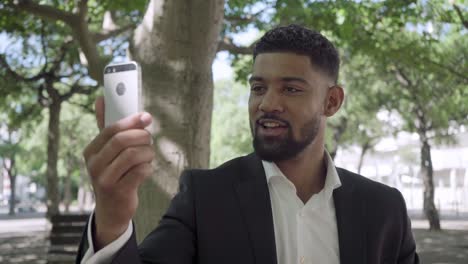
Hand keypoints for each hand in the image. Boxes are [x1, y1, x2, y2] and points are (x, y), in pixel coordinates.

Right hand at [83, 96, 154, 248]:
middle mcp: (94, 164)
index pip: (111, 129)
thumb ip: (105, 126)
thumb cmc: (113, 174)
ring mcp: (105, 179)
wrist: (112, 210)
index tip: (146, 117)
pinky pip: (141, 171)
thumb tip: (101, 98)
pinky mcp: (119, 191)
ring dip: (147, 152)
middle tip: (150, 138)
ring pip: (134, 155)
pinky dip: (148, 168)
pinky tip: (145, 170)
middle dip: (142, 136)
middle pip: (122, 140)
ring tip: (148, 156)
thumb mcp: (106, 152)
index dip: (131, 121)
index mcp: (91, 151)